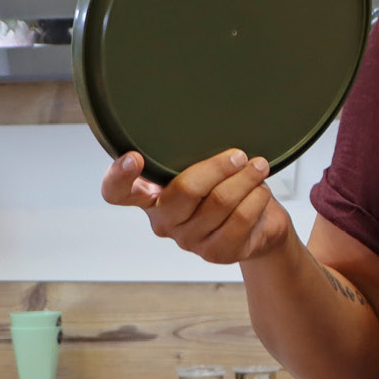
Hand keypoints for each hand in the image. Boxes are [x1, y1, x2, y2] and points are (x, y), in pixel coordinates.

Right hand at [99, 149, 294, 265]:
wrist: (258, 226)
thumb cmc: (225, 188)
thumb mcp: (202, 168)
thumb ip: (188, 155)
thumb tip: (202, 126)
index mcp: (149, 196)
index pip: (117, 192)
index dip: (119, 177)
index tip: (134, 157)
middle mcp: (163, 221)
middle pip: (185, 190)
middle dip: (218, 167)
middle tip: (240, 155)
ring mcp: (188, 240)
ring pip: (219, 203)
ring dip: (246, 180)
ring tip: (258, 168)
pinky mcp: (215, 253)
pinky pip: (241, 220)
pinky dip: (256, 199)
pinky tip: (261, 190)